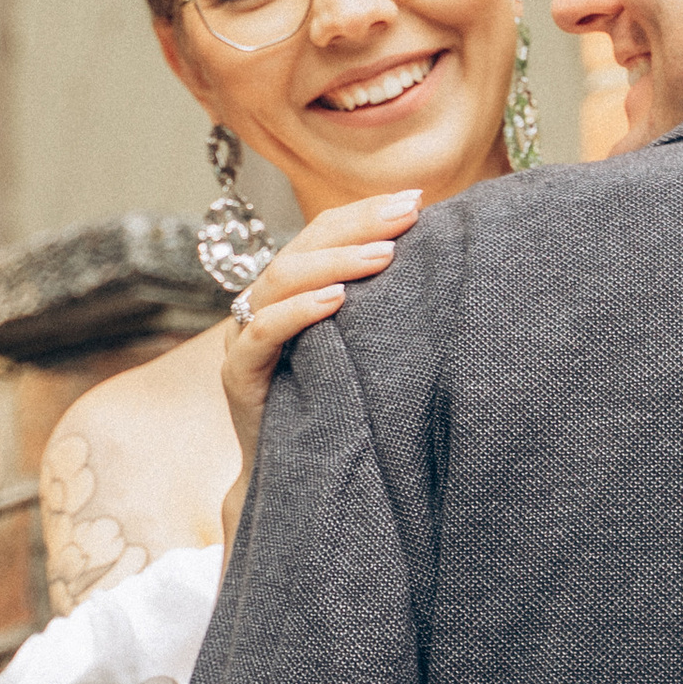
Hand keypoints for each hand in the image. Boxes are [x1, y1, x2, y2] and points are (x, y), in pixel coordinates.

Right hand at [219, 192, 422, 480]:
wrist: (301, 485)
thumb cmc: (342, 410)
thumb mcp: (366, 349)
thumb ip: (384, 305)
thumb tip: (445, 260)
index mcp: (292, 292)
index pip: (323, 233)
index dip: (365, 212)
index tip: (416, 199)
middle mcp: (263, 305)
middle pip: (304, 247)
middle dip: (359, 225)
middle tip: (409, 214)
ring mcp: (245, 339)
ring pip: (281, 280)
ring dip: (335, 263)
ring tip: (384, 255)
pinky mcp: (238, 376)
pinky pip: (261, 332)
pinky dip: (297, 311)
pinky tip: (336, 301)